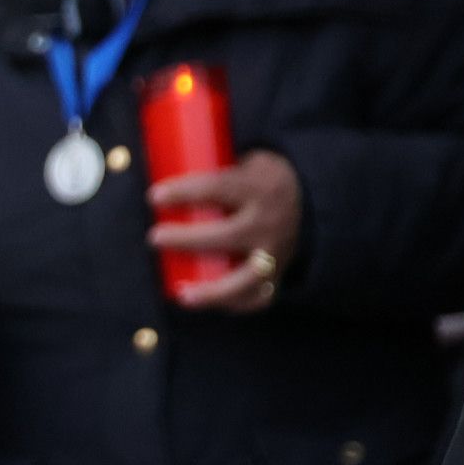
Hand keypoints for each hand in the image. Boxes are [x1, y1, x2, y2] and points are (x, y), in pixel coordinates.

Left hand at [148, 149, 301, 312]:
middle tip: (154, 237)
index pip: (219, 188)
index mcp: (258, 187)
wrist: (309, 198)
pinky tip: (206, 303)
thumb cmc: (257, 179)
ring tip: (181, 294)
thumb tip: (154, 165)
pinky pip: (259, 296)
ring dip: (214, 290)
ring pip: (247, 277)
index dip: (185, 191)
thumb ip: (210, 167)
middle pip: (228, 235)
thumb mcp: (244, 161)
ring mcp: (275, 251)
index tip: (154, 196)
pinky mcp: (277, 272)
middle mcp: (269, 221)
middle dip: (189, 239)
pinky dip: (233, 303)